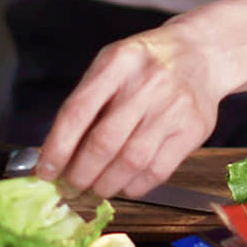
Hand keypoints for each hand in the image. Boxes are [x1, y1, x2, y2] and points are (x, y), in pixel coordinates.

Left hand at [35, 18, 229, 198]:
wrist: (201, 54)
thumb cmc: (145, 65)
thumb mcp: (111, 65)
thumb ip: (86, 102)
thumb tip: (56, 154)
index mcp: (118, 62)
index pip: (78, 110)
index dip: (57, 147)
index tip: (44, 172)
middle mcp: (148, 83)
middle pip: (104, 141)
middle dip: (80, 174)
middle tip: (68, 189)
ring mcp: (174, 108)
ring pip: (131, 161)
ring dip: (105, 185)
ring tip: (92, 192)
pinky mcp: (193, 130)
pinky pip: (158, 170)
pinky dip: (134, 186)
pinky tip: (122, 186)